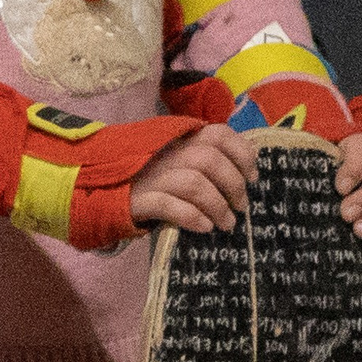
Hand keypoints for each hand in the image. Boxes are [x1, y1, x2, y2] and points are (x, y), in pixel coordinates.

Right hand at [130, 124, 258, 232]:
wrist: (108, 192)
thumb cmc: (157, 179)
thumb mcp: (182, 162)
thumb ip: (209, 160)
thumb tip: (248, 175)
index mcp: (183, 139)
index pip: (219, 134)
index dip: (242, 153)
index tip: (253, 177)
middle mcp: (169, 152)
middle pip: (210, 160)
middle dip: (233, 185)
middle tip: (241, 207)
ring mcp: (152, 175)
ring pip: (193, 183)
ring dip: (217, 206)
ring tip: (227, 223)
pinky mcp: (139, 199)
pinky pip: (169, 206)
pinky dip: (192, 217)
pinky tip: (205, 227)